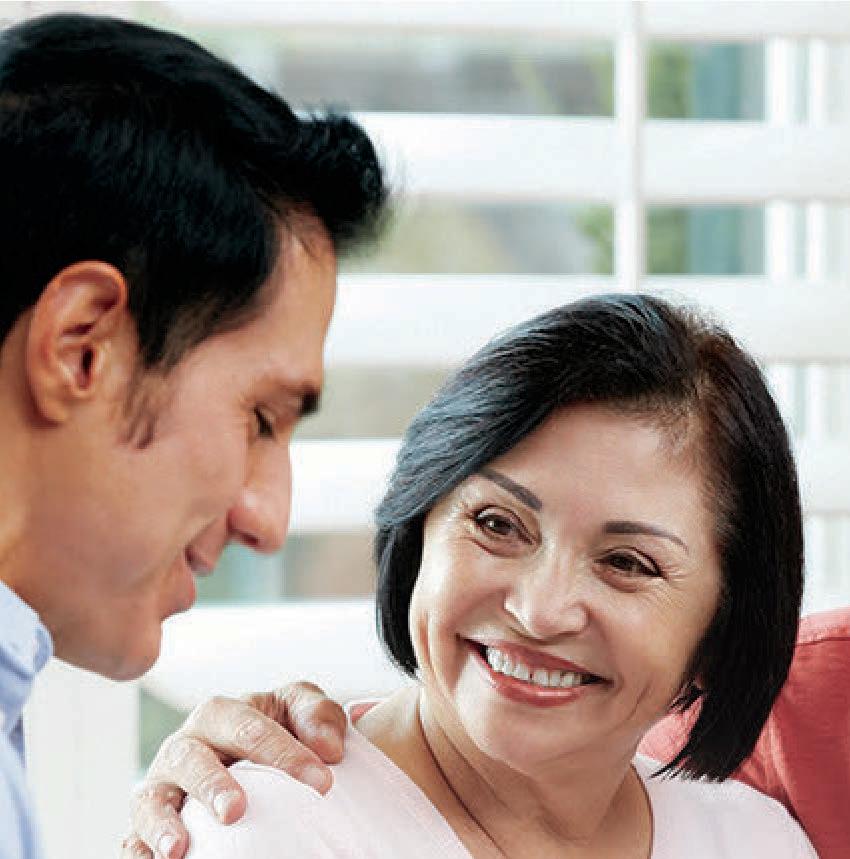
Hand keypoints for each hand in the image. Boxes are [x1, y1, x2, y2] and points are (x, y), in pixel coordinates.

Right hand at [121, 682, 345, 858]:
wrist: (250, 757)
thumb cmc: (277, 731)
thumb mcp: (299, 712)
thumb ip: (318, 717)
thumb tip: (328, 748)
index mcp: (222, 714)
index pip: (249, 726)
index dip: (284, 753)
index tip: (321, 783)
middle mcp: (186, 745)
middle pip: (190, 758)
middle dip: (211, 784)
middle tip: (236, 810)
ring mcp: (162, 786)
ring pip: (151, 800)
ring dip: (162, 824)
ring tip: (179, 849)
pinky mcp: (146, 824)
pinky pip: (132, 839)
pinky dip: (139, 853)